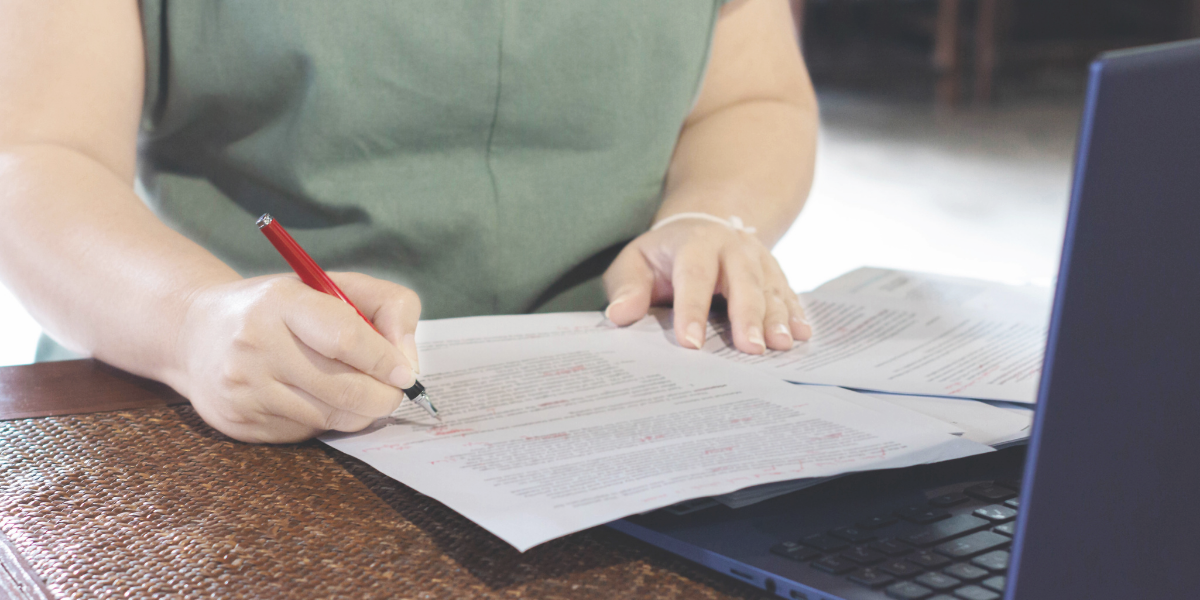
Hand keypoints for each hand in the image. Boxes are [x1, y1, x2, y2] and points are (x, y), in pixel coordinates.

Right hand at [171, 273, 421, 442]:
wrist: (194, 334)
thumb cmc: (279, 309)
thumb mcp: (329, 286)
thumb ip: (385, 307)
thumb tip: (407, 362)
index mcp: (282, 301)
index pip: (345, 337)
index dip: (385, 359)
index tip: (406, 373)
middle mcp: (256, 344)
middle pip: (345, 388)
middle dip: (384, 396)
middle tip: (394, 391)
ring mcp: (245, 388)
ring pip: (332, 417)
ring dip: (359, 411)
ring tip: (358, 390)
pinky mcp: (241, 422)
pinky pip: (308, 432)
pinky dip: (326, 420)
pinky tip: (314, 398)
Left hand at [602, 219, 810, 353]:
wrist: (701, 226)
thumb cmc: (662, 255)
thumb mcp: (635, 262)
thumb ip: (627, 287)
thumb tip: (619, 316)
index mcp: (694, 243)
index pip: (693, 276)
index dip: (691, 310)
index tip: (689, 344)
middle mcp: (731, 247)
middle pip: (743, 281)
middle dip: (747, 316)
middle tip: (751, 349)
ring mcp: (757, 259)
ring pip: (770, 288)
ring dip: (778, 318)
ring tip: (782, 345)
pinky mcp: (774, 273)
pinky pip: (788, 293)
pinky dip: (796, 314)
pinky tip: (803, 335)